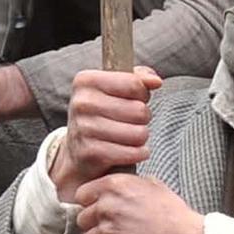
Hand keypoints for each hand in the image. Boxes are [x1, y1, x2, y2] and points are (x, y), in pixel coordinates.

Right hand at [50, 67, 161, 195]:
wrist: (78, 151)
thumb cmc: (102, 115)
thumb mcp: (116, 90)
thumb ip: (139, 78)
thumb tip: (156, 81)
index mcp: (86, 81)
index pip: (134, 84)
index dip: (142, 95)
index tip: (133, 100)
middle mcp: (82, 103)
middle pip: (140, 110)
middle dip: (143, 118)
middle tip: (130, 122)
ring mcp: (83, 129)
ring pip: (139, 133)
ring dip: (140, 138)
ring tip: (128, 137)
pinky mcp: (90, 153)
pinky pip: (132, 153)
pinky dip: (137, 154)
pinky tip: (128, 151)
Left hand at [73, 173, 206, 233]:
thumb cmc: (175, 215)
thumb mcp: (153, 185)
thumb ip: (127, 184)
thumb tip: (115, 186)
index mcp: (114, 186)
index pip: (82, 195)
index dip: (91, 204)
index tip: (101, 211)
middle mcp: (107, 207)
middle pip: (83, 219)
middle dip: (96, 226)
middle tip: (116, 230)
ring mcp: (107, 232)